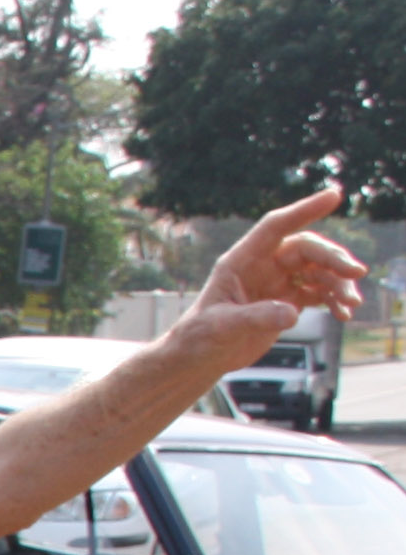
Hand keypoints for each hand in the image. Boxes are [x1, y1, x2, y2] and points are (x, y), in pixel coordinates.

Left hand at [188, 185, 367, 361]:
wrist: (199, 358)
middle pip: (307, 250)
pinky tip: (344, 314)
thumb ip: (255, 317)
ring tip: (351, 303)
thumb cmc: (199, 337)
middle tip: (355, 273)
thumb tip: (292, 313)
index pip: (275, 227)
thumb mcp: (222, 326)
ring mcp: (278, 282)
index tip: (333, 196)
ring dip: (339, 283)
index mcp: (241, 260)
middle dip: (334, 259)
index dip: (303, 210)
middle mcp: (263, 266)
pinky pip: (319, 292)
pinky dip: (334, 300)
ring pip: (319, 271)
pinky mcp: (288, 300)